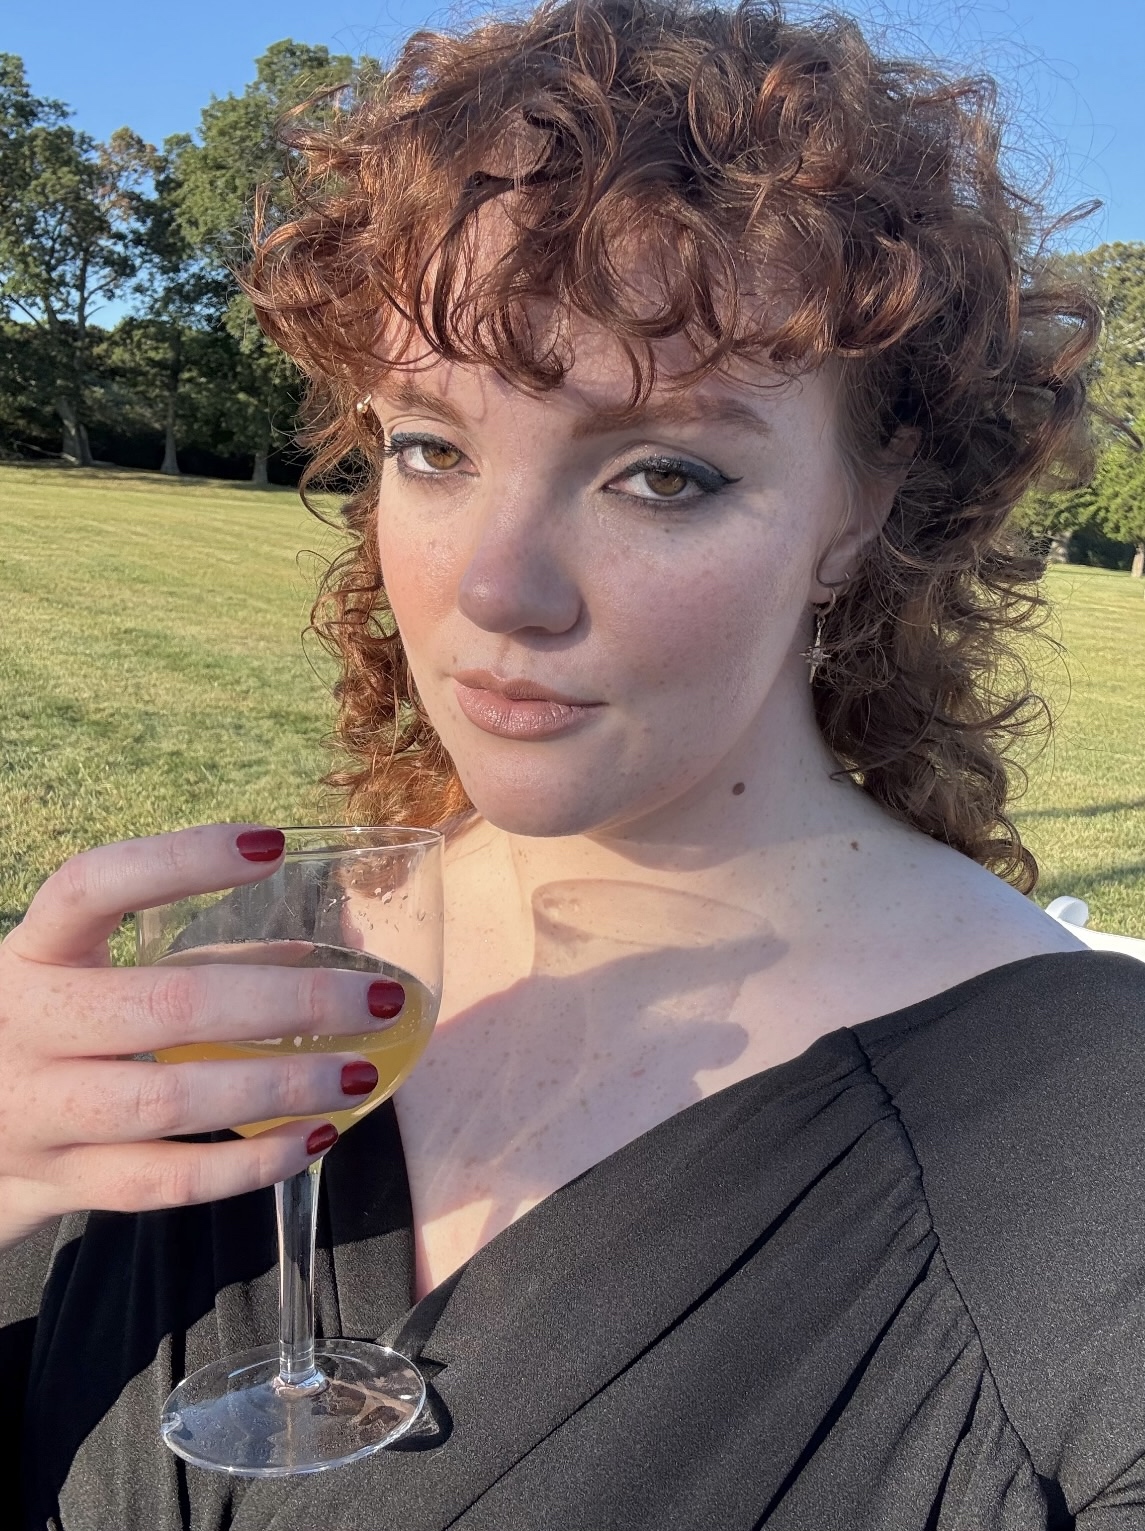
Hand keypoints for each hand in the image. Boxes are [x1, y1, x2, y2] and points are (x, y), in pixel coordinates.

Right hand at [0, 824, 401, 1251]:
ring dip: (282, 1086)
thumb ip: (180, 966)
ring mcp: (36, 1114)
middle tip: (378, 1000)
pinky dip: (249, 1163)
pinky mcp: (57, 1184)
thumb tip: (313, 957)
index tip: (271, 845)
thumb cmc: (37, 1039)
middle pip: (168, 1005)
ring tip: (362, 1073)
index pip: (93, 886)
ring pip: (172, 1099)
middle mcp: (24, 1026)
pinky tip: (314, 1138)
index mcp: (30, 953)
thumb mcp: (77, 984)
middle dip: (290, 1001)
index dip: (180, 859)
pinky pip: (167, 1179)